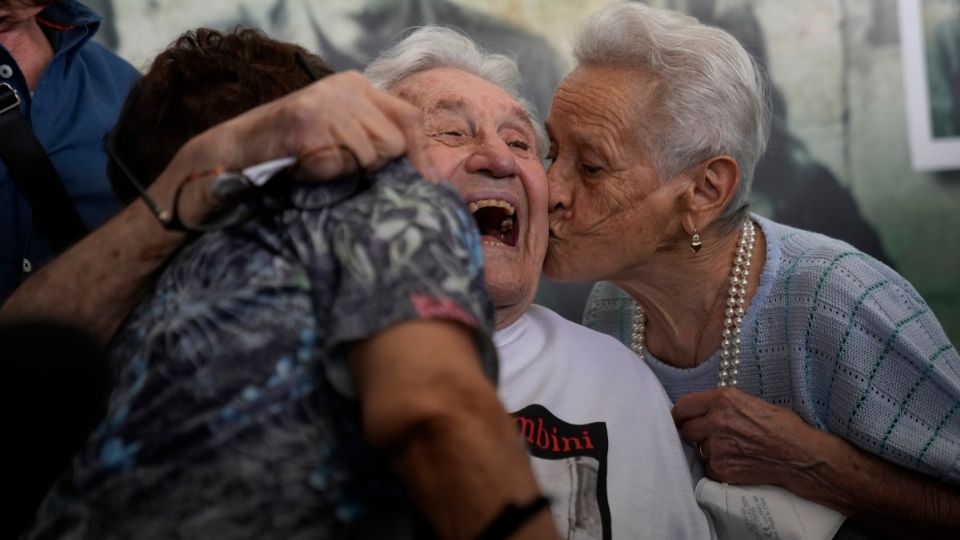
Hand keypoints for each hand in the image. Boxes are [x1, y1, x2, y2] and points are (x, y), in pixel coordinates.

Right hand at [152, 70, 438, 227]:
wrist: (236, 152)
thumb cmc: (294, 151)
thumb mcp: (340, 133)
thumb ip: (375, 136)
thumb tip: (425, 170)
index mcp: (356, 85)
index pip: (409, 118)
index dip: (417, 154)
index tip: (423, 182)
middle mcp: (345, 87)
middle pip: (395, 141)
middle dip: (378, 166)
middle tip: (344, 170)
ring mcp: (326, 103)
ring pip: (373, 155)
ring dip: (351, 172)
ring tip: (320, 165)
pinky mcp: (309, 124)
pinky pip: (345, 164)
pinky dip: (329, 175)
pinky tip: (307, 167)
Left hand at [672, 387, 827, 488]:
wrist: (801, 456)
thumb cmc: (782, 426)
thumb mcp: (750, 402)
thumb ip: (722, 405)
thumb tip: (702, 411)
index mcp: (722, 399)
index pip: (682, 407)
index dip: (681, 415)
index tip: (682, 420)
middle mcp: (716, 421)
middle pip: (685, 430)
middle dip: (695, 433)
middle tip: (711, 436)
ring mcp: (717, 447)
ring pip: (697, 450)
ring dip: (708, 451)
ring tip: (732, 450)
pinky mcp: (722, 469)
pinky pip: (708, 468)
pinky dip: (718, 467)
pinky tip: (736, 463)